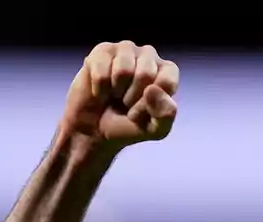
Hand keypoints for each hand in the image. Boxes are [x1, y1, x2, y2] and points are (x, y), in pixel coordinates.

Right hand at [60, 41, 178, 149]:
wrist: (95, 129)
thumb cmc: (128, 126)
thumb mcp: (155, 130)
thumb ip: (165, 114)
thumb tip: (153, 90)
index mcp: (167, 71)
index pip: (167, 82)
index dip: (151, 104)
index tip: (142, 113)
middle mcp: (149, 55)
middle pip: (145, 74)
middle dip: (133, 97)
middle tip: (126, 103)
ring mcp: (125, 50)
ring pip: (123, 70)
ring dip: (116, 91)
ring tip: (115, 95)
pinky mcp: (102, 51)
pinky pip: (102, 73)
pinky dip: (100, 90)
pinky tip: (101, 90)